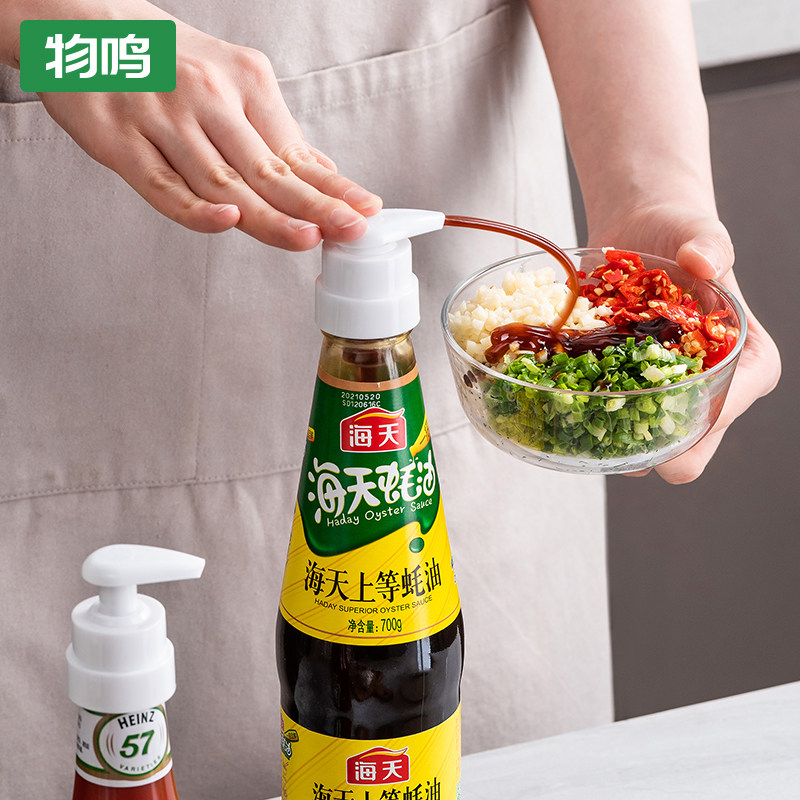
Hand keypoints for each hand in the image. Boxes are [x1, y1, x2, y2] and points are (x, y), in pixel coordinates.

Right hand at [26, 0, 381, 249]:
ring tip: (306, 237)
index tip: (364, 211)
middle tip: (349, 231)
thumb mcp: (230, 80)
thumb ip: (272, 133)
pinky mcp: (118, 139)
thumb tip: (322, 175)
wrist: (80, 19)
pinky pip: (161, 184)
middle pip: (266, 169)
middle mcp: (206, 97)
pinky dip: (193, 206)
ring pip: (221, 182)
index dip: (332, 187)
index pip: (295, 151)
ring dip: (266, 215)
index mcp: (243, 82)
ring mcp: (161, 118)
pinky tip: (226, 220)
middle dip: (313, 205)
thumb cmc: (166, 61)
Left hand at [588, 204, 780, 482]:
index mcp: (745, 366)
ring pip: (639, 448)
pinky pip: (606, 420)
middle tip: (602, 419)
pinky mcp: (630, 393)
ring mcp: (666, 398)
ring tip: (576, 398)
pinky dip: (584, 410)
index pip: (727, 412)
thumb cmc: (679, 231)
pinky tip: (560, 389)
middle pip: (686, 454)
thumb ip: (708, 243)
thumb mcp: (697, 230)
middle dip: (646, 449)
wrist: (640, 230)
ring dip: (606, 432)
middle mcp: (709, 392)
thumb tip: (704, 260)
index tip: (649, 405)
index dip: (693, 424)